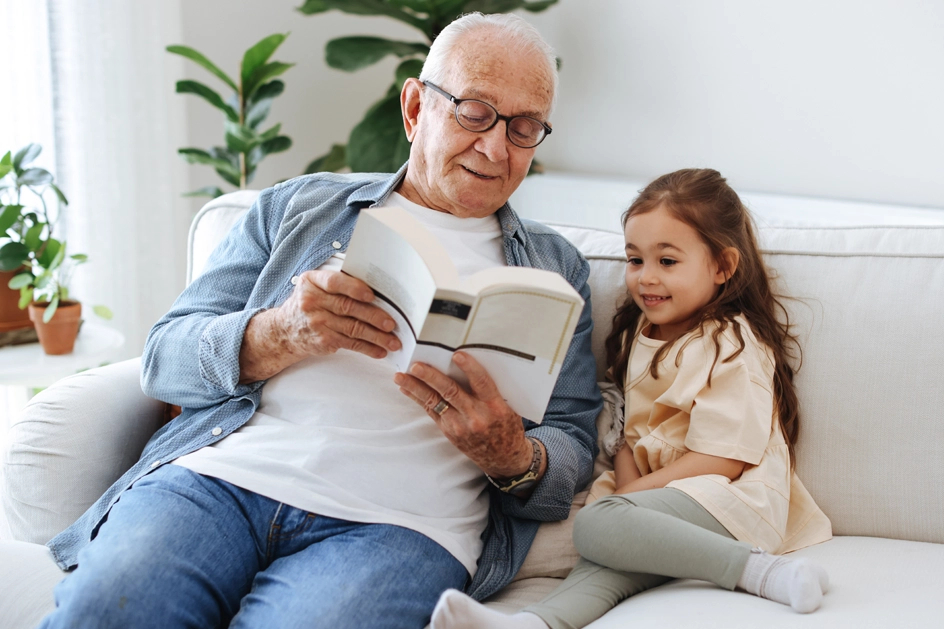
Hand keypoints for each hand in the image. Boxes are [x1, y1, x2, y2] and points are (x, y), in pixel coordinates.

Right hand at [239, 269, 400, 381]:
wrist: (285, 330)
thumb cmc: (309, 304)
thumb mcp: (314, 286)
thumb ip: (338, 283)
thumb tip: (376, 290)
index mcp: (312, 282)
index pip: (334, 282)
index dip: (354, 288)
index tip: (371, 295)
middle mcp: (312, 302)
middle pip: (348, 308)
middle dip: (374, 316)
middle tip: (392, 323)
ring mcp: (317, 323)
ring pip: (353, 328)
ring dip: (377, 336)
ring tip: (393, 341)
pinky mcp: (323, 341)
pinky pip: (350, 344)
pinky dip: (368, 348)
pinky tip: (380, 350)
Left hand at [393, 351, 537, 478]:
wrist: (503, 458)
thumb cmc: (507, 428)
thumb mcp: (507, 408)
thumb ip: (489, 392)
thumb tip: (467, 367)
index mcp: (494, 407)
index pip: (482, 383)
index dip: (469, 368)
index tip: (457, 355)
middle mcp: (476, 416)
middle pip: (451, 392)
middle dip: (431, 377)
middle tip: (416, 366)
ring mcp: (460, 426)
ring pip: (435, 402)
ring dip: (416, 387)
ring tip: (400, 376)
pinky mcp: (449, 432)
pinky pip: (431, 412)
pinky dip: (417, 398)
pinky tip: (406, 388)